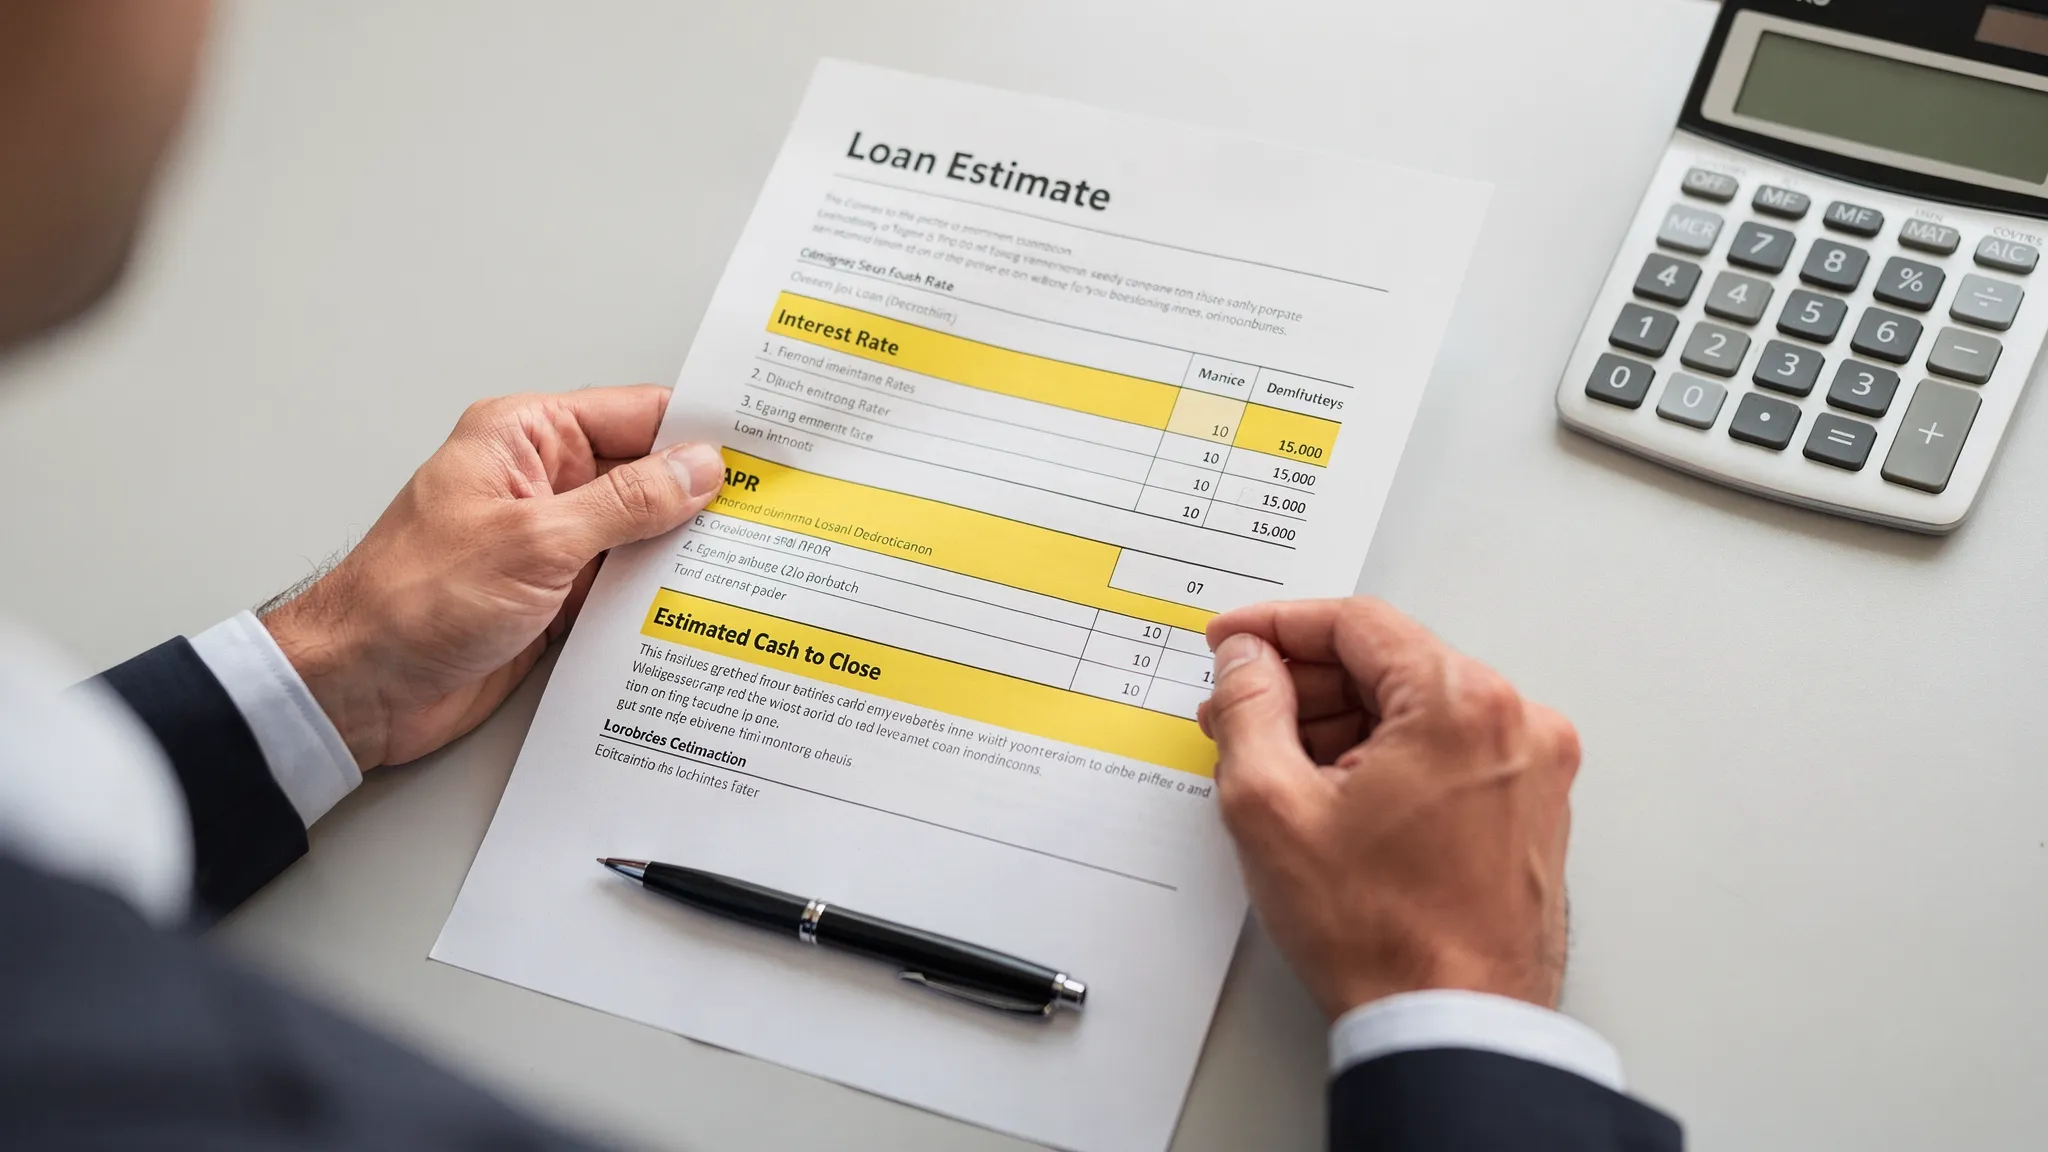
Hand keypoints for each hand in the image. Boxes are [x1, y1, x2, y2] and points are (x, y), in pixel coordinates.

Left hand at [262, 386, 724, 767]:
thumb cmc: (412, 600)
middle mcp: (541, 483)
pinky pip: (624, 586)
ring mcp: (551, 542)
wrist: (359, 687)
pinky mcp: (555, 598)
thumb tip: (698, 470)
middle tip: (776, 510)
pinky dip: (659, 596)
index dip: (701, 430)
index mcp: (525, 439)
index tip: (764, 446)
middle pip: (646, 475)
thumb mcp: (536, 540)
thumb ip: (626, 504)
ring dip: (685, 552)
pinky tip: (702, 605)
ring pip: (642, 535)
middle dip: (705, 495)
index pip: (635, 415)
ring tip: (755, 561)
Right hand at [1197, 597, 1579, 1020]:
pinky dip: (1386, 758)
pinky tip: (1332, 797)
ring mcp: (1532, 767)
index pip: (1356, 623)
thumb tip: (1247, 661)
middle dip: (1303, 685)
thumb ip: (1249, 707)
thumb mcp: (1271, 806)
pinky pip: (1446, 751)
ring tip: (1276, 769)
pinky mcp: (1531, 808)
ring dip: (1340, 724)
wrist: (1454, 1027)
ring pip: (1414, 709)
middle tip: (1238, 713)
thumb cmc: (1382, 937)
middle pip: (1388, 663)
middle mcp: (1514, 722)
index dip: (1276, 627)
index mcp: (1461, 704)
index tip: (1232, 643)